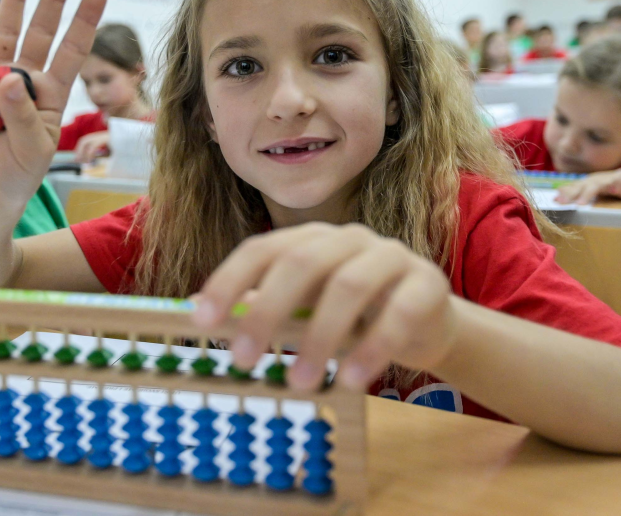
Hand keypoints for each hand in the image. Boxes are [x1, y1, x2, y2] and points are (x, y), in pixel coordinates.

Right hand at [0, 0, 106, 215]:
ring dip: (12, 0)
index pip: (72, 50)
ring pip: (3, 32)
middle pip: (40, 31)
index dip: (84, 21)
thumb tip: (7, 77)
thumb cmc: (15, 175)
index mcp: (50, 94)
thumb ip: (21, 115)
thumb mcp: (31, 150)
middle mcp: (23, 80)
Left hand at [192, 223, 456, 392]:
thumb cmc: (354, 317)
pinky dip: (373, 347)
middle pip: (302, 262)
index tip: (201, 322)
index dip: (229, 280)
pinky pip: (399, 312)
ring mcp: (391, 255)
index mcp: (312, 240)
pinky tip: (352, 379)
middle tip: (243, 359)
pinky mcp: (427, 282)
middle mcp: (348, 239)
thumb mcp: (305, 312)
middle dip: (267, 311)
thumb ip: (261, 307)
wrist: (427, 324)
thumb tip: (192, 309)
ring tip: (299, 382)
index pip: (263, 249)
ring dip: (319, 337)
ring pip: (349, 285)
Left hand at [556, 169, 620, 204]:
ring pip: (597, 186)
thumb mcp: (594, 190)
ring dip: (588, 193)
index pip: (574, 187)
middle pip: (581, 186)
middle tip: (560, 203)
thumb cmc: (612, 186)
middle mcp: (596, 180)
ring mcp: (609, 180)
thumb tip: (557, 197)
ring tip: (581, 203)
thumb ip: (577, 193)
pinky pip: (620, 181)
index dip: (564, 194)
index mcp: (588, 182)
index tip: (554, 202)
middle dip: (570, 195)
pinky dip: (618, 181)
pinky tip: (615, 187)